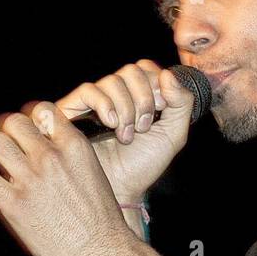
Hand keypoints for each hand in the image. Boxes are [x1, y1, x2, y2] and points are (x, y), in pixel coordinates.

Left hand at [0, 100, 138, 255]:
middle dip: (3, 126)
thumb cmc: (101, 223)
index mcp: (74, 147)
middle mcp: (51, 158)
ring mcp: (30, 179)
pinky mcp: (12, 203)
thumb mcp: (92, 176)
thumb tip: (41, 144)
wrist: (103, 254)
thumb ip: (68, 156)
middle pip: (14, 122)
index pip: (42, 111)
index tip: (24, 126)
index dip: (29, 116)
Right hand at [54, 59, 193, 203]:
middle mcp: (117, 94)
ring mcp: (95, 100)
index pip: (147, 68)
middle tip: (143, 127)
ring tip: (126, 136)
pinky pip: (89, 90)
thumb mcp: (173, 134)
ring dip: (126, 109)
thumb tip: (168, 74)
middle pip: (132, 71)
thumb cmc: (144, 164)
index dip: (156, 85)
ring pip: (112, 80)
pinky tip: (110, 125)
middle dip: (143, 100)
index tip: (161, 110)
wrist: (121, 187)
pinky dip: (104, 104)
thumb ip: (182, 103)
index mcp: (139, 95)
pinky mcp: (74, 109)